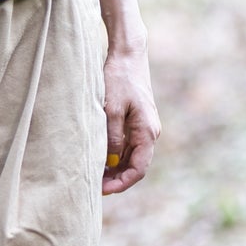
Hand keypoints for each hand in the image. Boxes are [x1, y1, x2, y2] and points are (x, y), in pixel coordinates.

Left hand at [102, 45, 159, 194]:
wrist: (128, 54)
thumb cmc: (119, 79)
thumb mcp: (111, 109)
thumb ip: (112, 137)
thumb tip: (111, 161)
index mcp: (148, 131)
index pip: (139, 168)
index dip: (122, 183)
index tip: (104, 190)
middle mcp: (150, 131)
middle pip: (136, 165)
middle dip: (117, 178)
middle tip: (95, 186)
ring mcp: (145, 126)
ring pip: (132, 155)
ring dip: (116, 167)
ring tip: (95, 174)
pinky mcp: (138, 120)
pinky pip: (129, 144)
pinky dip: (117, 154)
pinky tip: (101, 157)